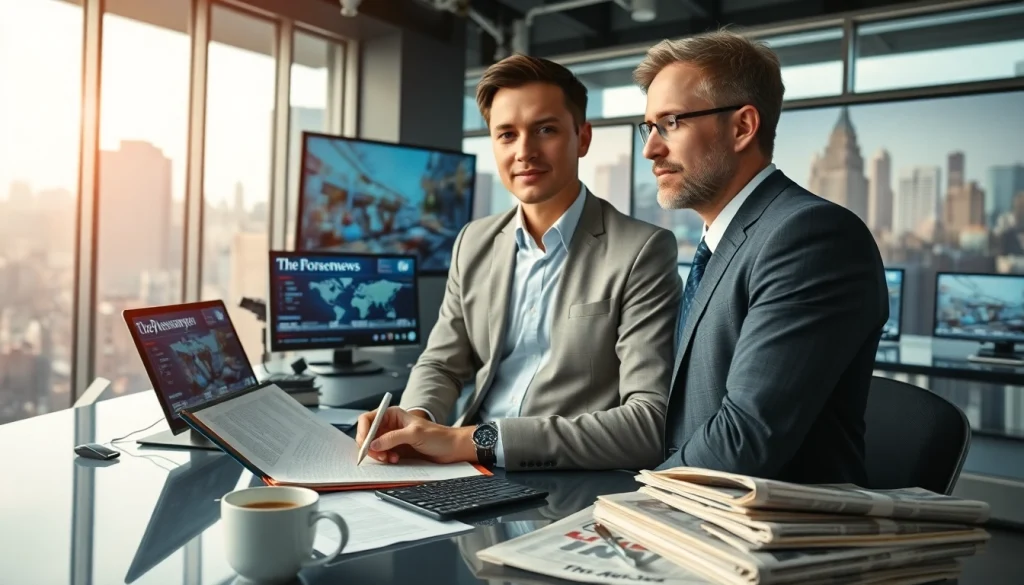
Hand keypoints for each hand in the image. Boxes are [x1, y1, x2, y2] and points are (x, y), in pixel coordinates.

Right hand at [355, 406, 476, 464]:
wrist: (451, 449)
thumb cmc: (438, 436)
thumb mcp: (414, 434)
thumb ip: (393, 438)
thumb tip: (374, 443)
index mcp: (392, 414)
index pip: (367, 419)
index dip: (363, 431)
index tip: (365, 445)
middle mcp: (389, 425)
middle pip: (367, 434)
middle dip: (370, 446)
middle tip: (378, 455)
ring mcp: (391, 438)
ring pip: (373, 446)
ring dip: (378, 454)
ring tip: (390, 458)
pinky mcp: (395, 450)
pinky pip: (381, 455)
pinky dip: (384, 459)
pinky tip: (395, 460)